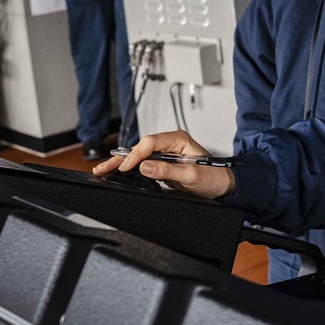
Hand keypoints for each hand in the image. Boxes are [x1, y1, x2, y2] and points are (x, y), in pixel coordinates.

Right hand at [92, 130, 234, 198]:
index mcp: (178, 139)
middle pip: (140, 147)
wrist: (222, 185)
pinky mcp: (162, 164)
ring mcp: (165, 154)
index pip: (150, 142)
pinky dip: (130, 169)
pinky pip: (143, 164)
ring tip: (102, 170)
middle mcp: (170, 144)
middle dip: (122, 158)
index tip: (127, 168)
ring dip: (121, 163)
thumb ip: (168, 171)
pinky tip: (117, 173)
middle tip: (103, 169)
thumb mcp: (192, 175)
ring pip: (139, 156)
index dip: (136, 155)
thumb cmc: (214, 176)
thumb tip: (145, 166)